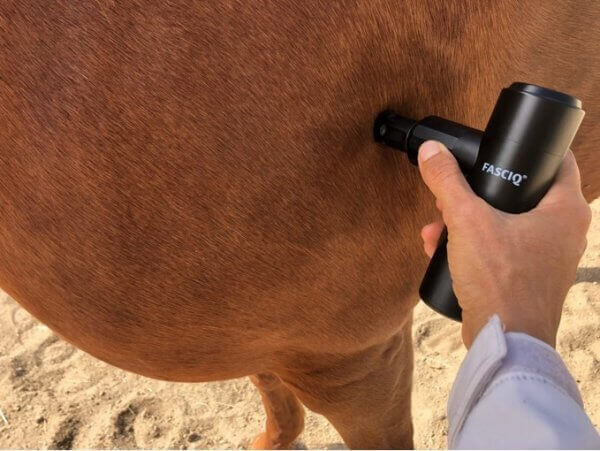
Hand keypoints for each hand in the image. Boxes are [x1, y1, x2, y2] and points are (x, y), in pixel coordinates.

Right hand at [417, 140, 590, 347]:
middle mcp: (566, 232)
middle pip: (522, 194)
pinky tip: (443, 251)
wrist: (505, 339)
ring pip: (507, 224)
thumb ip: (447, 182)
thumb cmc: (500, 280)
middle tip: (453, 195)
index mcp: (565, 210)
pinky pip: (503, 250)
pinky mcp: (531, 278)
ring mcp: (550, 258)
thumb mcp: (467, 221)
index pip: (556, 161)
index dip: (529, 150)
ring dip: (469, 223)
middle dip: (478, 194)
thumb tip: (432, 150)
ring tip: (438, 227)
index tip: (501, 148)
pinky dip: (476, 247)